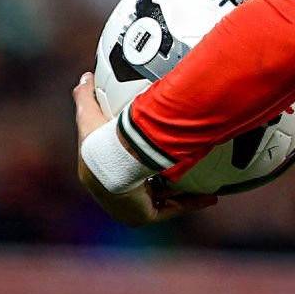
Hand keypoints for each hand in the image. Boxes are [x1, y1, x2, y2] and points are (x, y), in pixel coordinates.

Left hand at [71, 72, 215, 225]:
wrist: (111, 161)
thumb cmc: (99, 139)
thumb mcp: (89, 112)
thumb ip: (85, 94)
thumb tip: (85, 77)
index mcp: (100, 174)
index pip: (119, 167)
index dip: (134, 159)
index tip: (150, 151)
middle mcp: (114, 194)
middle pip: (141, 186)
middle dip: (159, 178)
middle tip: (177, 166)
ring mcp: (128, 208)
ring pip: (160, 200)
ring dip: (179, 193)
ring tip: (202, 184)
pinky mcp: (142, 216)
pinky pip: (172, 210)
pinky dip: (190, 203)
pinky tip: (209, 197)